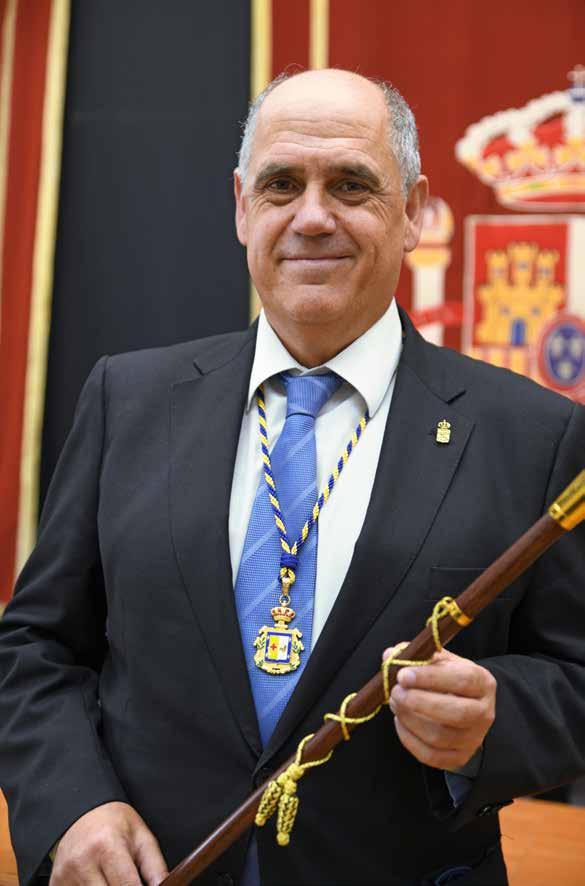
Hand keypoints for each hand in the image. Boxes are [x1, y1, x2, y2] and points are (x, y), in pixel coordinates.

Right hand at [49, 801, 167, 885]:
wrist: (81, 814)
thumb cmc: (115, 824)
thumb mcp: (141, 837)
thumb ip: (155, 867)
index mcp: (107, 847)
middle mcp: (83, 862)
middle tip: (128, 881)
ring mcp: (66, 876)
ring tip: (112, 879)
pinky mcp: (55, 884)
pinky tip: (98, 882)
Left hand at [384, 644, 495, 770]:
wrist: (465, 705)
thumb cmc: (449, 678)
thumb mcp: (440, 660)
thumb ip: (417, 655)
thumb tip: (390, 656)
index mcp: (482, 682)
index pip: (462, 680)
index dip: (430, 678)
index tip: (403, 675)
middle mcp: (484, 712)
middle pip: (456, 713)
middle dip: (419, 702)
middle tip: (396, 692)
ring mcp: (474, 738)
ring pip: (440, 737)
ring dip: (410, 720)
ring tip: (396, 703)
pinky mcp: (460, 757)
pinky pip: (431, 756)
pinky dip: (409, 739)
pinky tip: (400, 721)